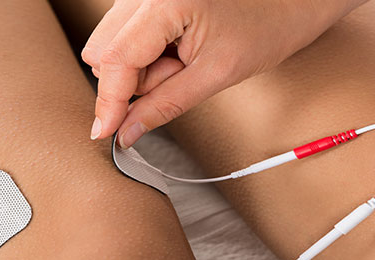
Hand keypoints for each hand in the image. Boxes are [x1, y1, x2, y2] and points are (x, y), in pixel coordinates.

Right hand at [84, 0, 366, 147]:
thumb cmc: (269, 26)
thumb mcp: (216, 74)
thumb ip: (165, 104)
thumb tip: (127, 132)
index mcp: (164, 2)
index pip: (115, 60)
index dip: (109, 101)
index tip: (104, 132)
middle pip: (104, 50)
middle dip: (130, 80)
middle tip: (178, 78)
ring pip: (112, 43)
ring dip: (138, 66)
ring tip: (183, 62)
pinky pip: (127, 32)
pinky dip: (145, 52)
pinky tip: (177, 50)